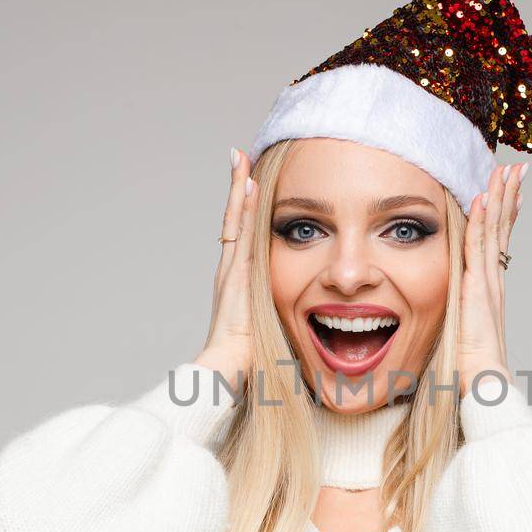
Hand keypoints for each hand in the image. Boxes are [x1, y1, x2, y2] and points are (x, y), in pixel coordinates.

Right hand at [195, 148, 259, 393]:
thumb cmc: (249, 361)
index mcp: (237, 284)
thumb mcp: (270, 334)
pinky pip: (241, 233)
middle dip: (237, 191)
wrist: (227, 372)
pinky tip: (249, 184)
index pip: (242, 238)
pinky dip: (243, 207)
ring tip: (241, 159)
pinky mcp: (234, 273)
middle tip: (239, 158)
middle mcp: (229, 272)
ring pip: (235, 220)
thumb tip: (304, 327)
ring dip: (238, 189)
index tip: (250, 187)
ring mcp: (229, 270)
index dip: (245, 213)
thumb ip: (282, 323)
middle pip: (234, 221)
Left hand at [457, 162, 524, 398]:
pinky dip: (482, 221)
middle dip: (509, 197)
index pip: (498, 243)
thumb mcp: (463, 331)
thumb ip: (460, 315)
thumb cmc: (470, 367)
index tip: (510, 192)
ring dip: (500, 198)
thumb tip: (454, 311)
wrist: (484, 383)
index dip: (505, 216)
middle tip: (516, 169)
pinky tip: (482, 198)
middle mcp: (493, 281)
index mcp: (490, 289)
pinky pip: (478, 247)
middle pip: (503, 229)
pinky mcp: (477, 288)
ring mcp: (488, 282)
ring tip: (507, 171)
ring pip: (494, 231)